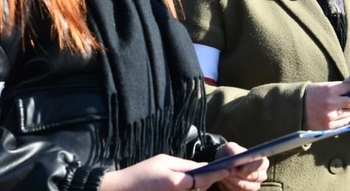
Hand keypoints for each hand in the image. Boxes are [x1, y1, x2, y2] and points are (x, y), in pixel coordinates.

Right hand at [99, 154, 229, 190]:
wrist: (121, 190)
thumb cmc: (141, 173)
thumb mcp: (163, 161)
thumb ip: (185, 165)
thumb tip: (204, 166)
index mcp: (177, 182)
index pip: (203, 178)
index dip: (217, 174)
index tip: (228, 169)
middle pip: (200, 188)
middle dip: (207, 180)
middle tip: (216, 170)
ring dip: (197, 185)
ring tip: (193, 176)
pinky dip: (188, 189)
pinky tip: (181, 183)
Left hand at [215, 142, 268, 189]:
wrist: (224, 164)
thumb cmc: (230, 154)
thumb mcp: (231, 148)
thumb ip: (234, 151)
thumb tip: (236, 157)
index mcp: (261, 161)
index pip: (260, 165)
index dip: (250, 167)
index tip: (240, 168)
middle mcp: (261, 175)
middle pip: (253, 177)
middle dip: (239, 175)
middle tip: (228, 172)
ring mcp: (255, 185)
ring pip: (245, 186)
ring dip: (233, 181)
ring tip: (224, 175)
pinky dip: (230, 186)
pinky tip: (225, 180)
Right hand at [303, 81, 349, 129]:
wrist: (295, 108)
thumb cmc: (310, 95)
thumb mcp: (323, 86)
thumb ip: (337, 88)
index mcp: (329, 90)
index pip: (349, 88)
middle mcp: (331, 103)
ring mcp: (330, 116)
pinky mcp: (329, 126)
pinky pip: (344, 122)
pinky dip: (348, 118)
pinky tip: (349, 114)